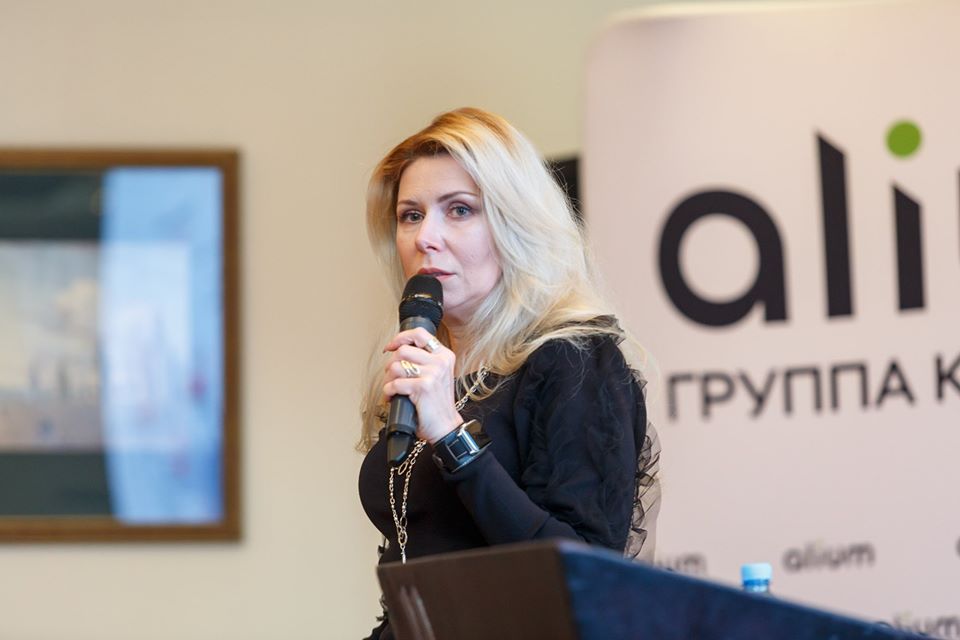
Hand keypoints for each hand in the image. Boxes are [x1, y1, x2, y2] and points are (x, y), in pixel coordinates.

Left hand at [383, 328, 461, 443]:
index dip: (401, 337)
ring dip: (388, 379)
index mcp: (445, 355)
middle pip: (403, 350)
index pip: (420, 334)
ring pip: (396, 366)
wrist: (445, 426)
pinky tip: (391, 397)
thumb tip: (397, 349)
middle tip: (392, 376)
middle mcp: (440, 362)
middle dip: (391, 364)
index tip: (391, 346)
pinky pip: (394, 383)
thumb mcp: (437, 375)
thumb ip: (424, 360)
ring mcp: (432, 374)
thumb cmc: (437, 403)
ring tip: (392, 388)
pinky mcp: (423, 387)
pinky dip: (388, 391)